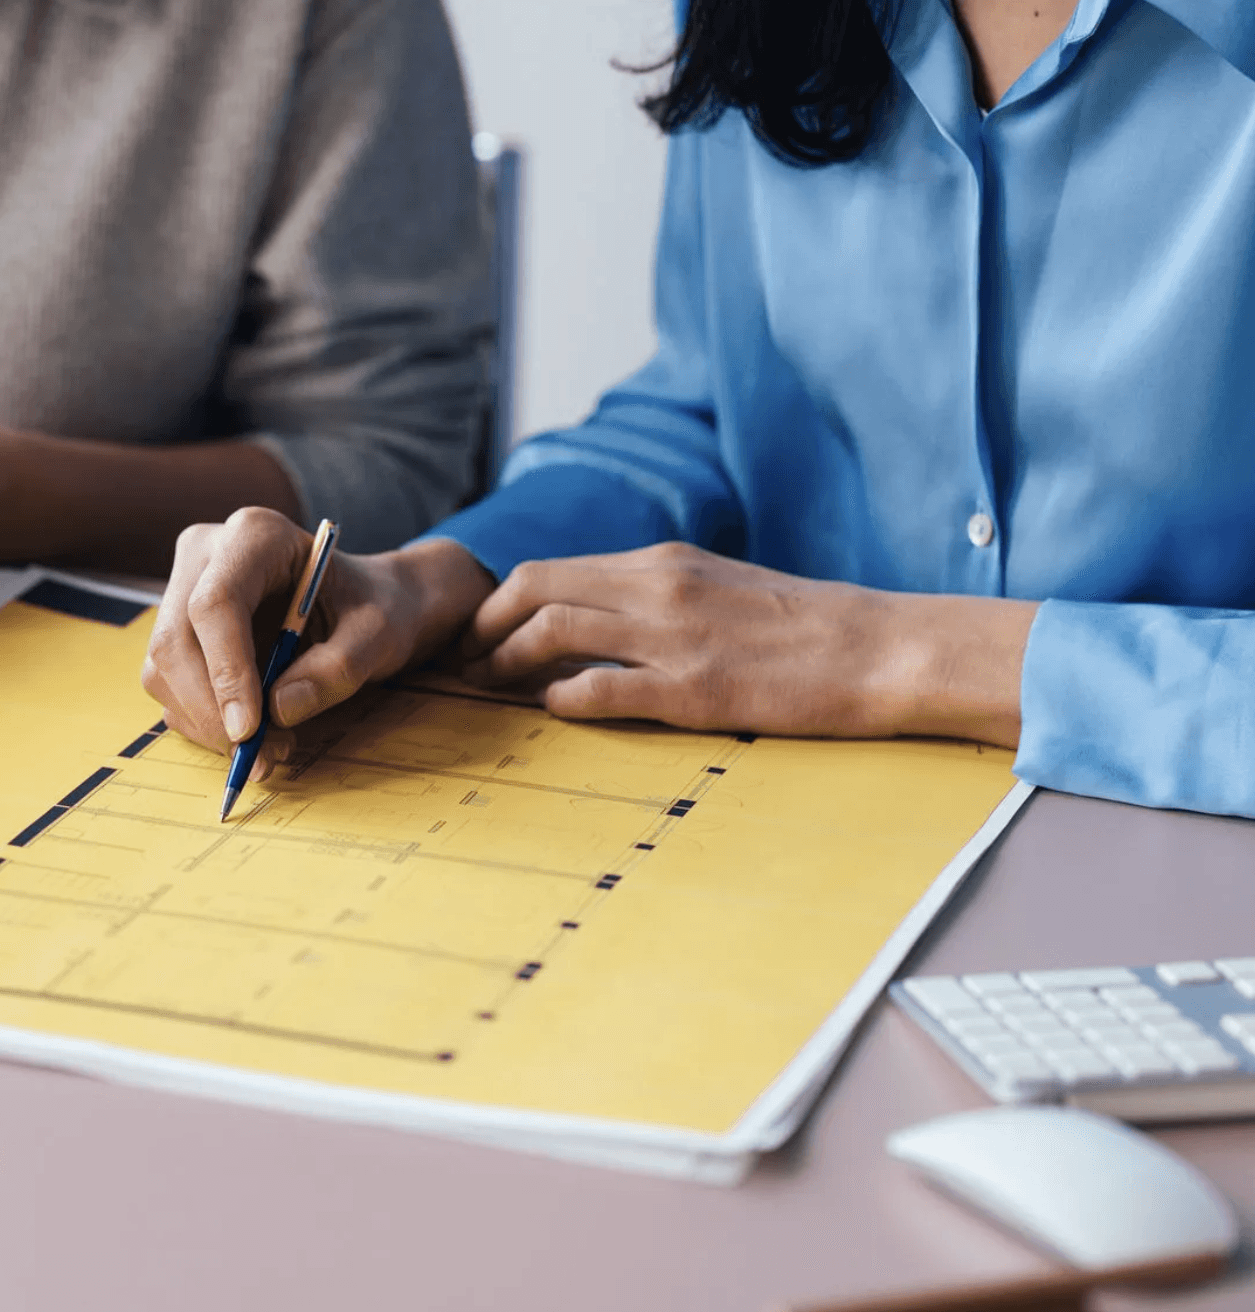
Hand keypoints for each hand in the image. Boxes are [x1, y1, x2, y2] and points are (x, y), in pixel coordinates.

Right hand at [142, 508, 494, 771]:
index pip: (216, 603)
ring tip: (270, 748)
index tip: (249, 730)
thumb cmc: (372, 608)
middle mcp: (206, 555)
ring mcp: (182, 592)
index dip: (226, 670)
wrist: (361, 605)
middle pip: (175, 640)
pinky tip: (250, 734)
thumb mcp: (380, 633)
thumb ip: (339, 667)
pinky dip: (204, 724)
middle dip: (211, 711)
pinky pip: (169, 687)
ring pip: (163, 670)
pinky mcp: (178, 632)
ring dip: (207, 724)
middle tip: (259, 756)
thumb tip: (279, 711)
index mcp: (256, 535)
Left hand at [458, 541, 1036, 744]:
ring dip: (507, 662)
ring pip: (552, 630)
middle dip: (484, 626)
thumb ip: (656, 597)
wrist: (883, 649)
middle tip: (466, 662)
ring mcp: (674, 637)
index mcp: (663, 561)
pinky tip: (553, 712)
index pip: (552, 568)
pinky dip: (561, 700)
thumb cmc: (804, 628)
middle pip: (533, 588)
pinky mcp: (694, 690)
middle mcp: (659, 587)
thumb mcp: (721, 588)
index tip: (479, 635)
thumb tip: (595, 622)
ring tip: (491, 690)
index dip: (500, 603)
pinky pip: (599, 690)